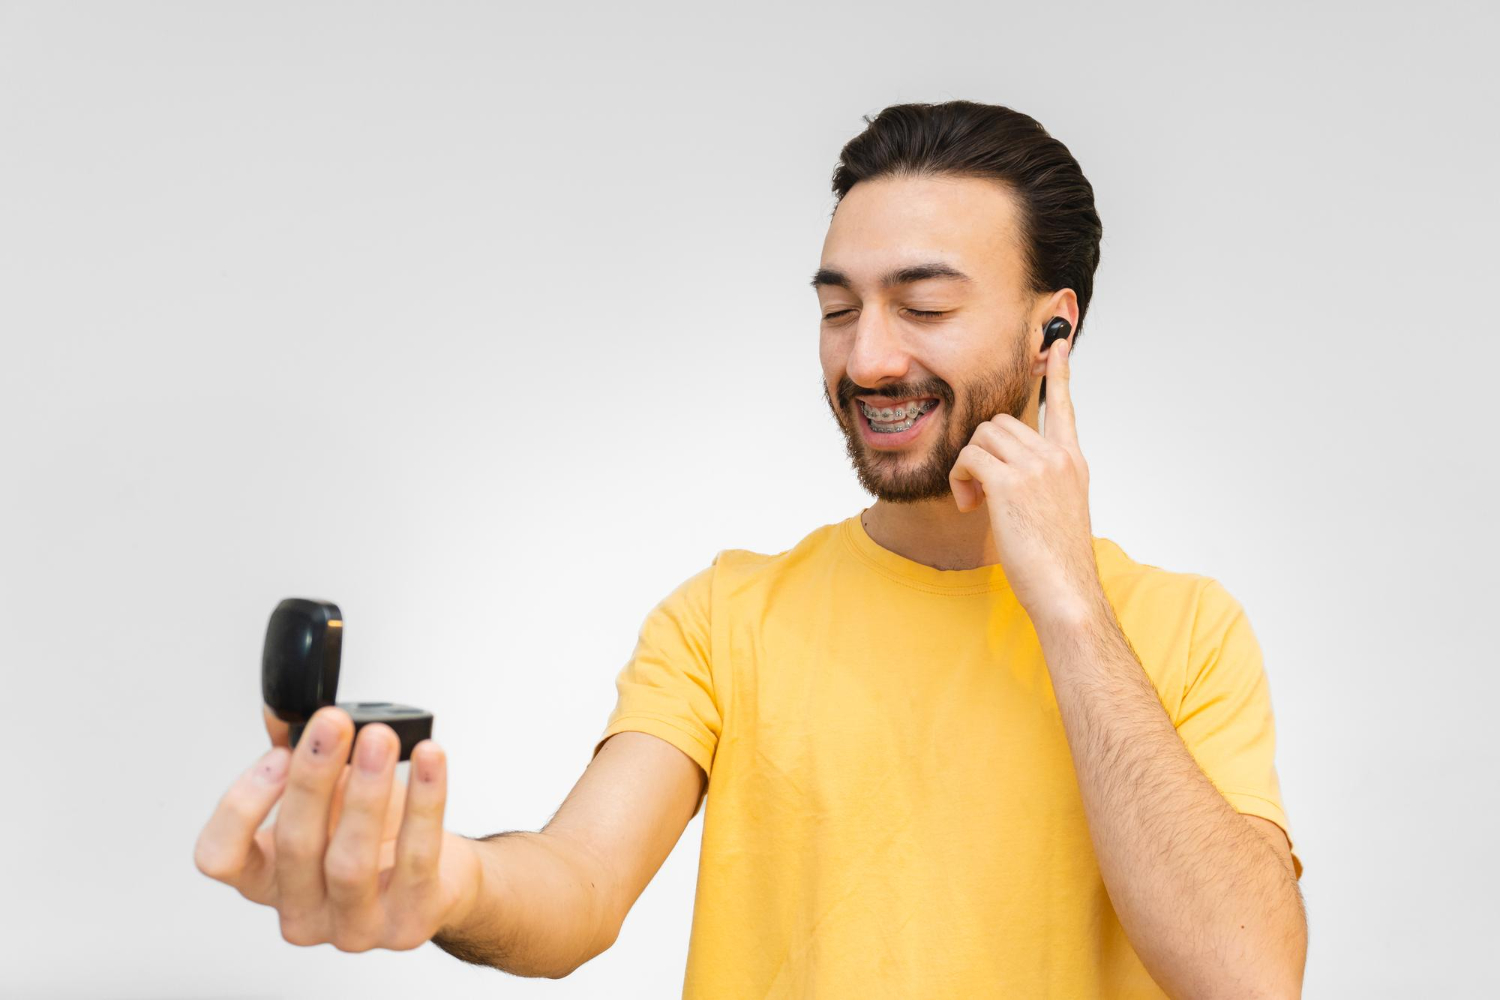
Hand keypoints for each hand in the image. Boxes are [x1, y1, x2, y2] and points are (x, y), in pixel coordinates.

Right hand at [195, 704, 481, 950]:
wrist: (442, 882)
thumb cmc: (375, 837)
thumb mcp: (329, 795)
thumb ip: (299, 753)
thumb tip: (282, 708)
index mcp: (267, 879)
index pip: (220, 857)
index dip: (242, 806)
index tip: (278, 754)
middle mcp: (301, 911)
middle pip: (293, 845)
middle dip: (313, 776)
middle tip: (334, 724)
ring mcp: (354, 927)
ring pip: (350, 860)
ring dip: (366, 790)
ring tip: (380, 739)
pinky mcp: (409, 923)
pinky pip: (416, 856)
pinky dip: (425, 800)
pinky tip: (430, 759)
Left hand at [948, 336, 1101, 622]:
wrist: (1065, 592)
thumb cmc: (1056, 563)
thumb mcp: (1056, 512)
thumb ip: (1039, 483)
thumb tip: (1003, 475)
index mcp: (1072, 461)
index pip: (1064, 405)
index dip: (1059, 372)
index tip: (1056, 342)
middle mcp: (1057, 456)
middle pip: (1000, 423)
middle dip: (980, 452)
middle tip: (978, 491)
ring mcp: (1036, 466)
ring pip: (981, 436)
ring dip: (967, 466)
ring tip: (974, 501)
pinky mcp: (1010, 481)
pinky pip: (969, 458)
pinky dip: (959, 479)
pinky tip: (968, 505)